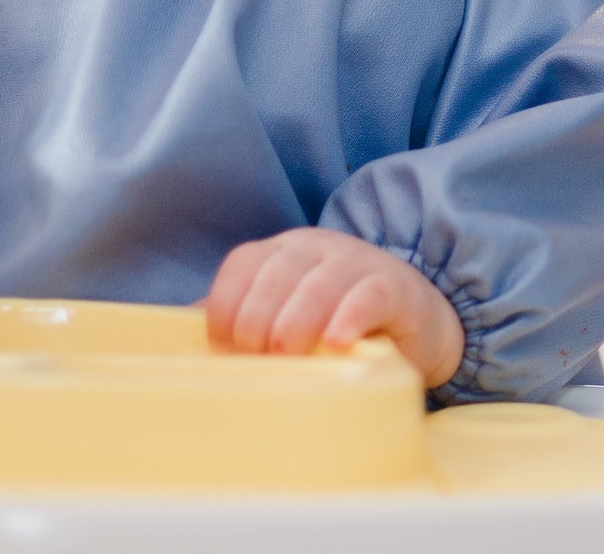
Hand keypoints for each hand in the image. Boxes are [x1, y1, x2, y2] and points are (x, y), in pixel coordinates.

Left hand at [205, 228, 464, 388]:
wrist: (415, 317)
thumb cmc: (337, 320)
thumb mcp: (287, 314)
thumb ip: (243, 320)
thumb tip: (188, 341)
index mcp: (280, 253)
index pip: (242, 264)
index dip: (225, 303)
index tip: (222, 346)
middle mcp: (313, 249)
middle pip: (275, 273)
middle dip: (256, 316)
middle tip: (256, 355)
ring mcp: (354, 263)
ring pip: (318, 282)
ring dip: (296, 319)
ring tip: (287, 352)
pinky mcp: (394, 287)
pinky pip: (369, 294)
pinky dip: (350, 316)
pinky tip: (338, 341)